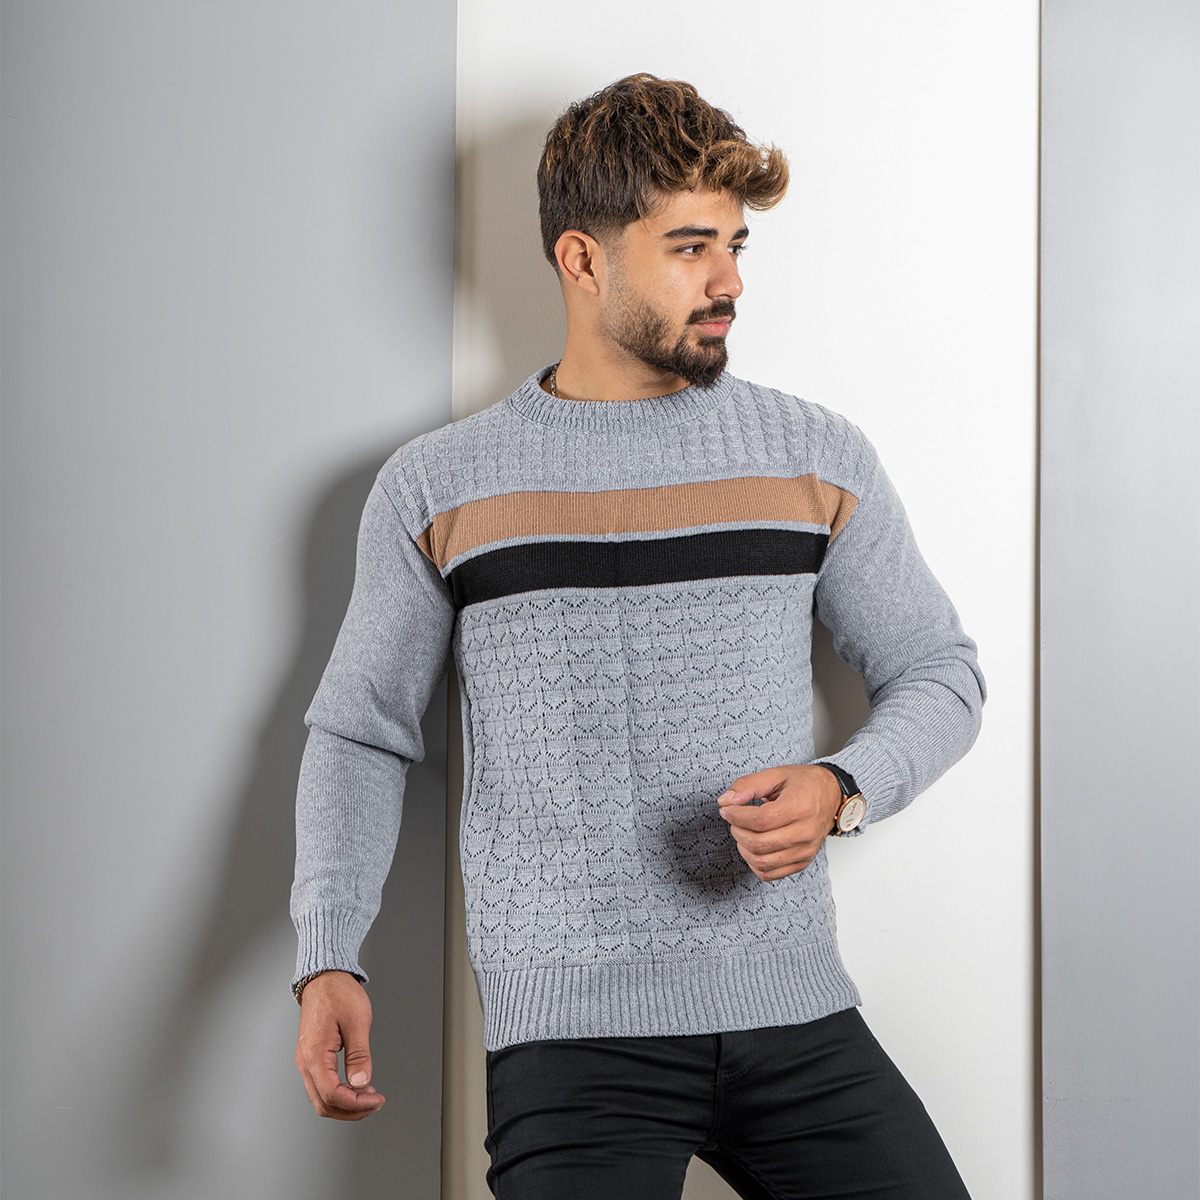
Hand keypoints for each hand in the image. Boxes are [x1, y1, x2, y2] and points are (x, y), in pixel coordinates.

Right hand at [295, 970, 385, 1119]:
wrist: (324, 977)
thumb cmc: (339, 993)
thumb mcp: (357, 1021)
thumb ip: (359, 1055)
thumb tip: (361, 1083)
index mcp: (314, 1054)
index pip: (332, 1094)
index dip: (355, 1104)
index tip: (376, 1100)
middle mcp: (305, 1061)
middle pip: (323, 1104)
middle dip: (351, 1110)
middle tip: (375, 1103)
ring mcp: (305, 1060)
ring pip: (320, 1098)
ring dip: (345, 1104)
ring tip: (369, 1097)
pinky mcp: (311, 1057)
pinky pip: (321, 1086)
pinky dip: (338, 1093)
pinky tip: (356, 1087)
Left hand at [717, 764, 842, 880]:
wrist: (831, 796)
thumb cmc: (804, 784)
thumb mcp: (776, 775)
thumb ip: (748, 785)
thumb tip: (726, 801)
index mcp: (800, 807)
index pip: (760, 820)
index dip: (736, 816)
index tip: (727, 809)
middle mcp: (806, 832)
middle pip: (759, 844)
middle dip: (737, 831)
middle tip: (734, 819)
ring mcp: (805, 851)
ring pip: (762, 862)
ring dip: (743, 848)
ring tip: (743, 831)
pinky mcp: (802, 862)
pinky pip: (770, 874)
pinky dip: (754, 863)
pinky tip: (752, 846)